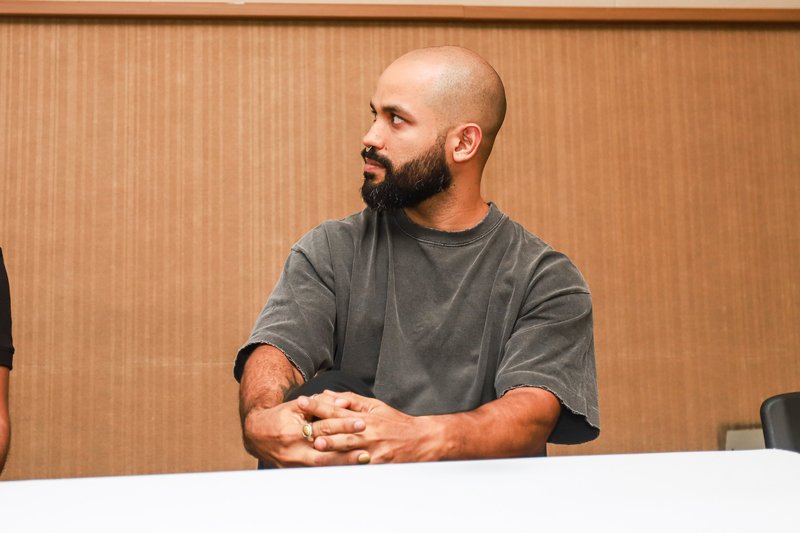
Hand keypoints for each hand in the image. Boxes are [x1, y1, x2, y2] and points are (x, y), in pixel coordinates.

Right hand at [242, 399, 368, 466]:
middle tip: (367, 450)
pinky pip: (315, 473)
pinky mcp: (293, 472)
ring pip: (322, 468)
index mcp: (294, 431)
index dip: (343, 425)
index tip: (362, 423)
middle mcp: (293, 450)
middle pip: (324, 454)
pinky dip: (332, 471)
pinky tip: (348, 470)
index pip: (324, 428)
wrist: (256, 433)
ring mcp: (293, 464)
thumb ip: (321, 403)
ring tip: (362, 462)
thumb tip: (344, 401)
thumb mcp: (298, 405)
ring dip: (342, 465)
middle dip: (347, 453)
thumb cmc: (281, 416)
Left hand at [297, 392, 437, 463]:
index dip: (317, 406)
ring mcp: (371, 449)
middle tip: (300, 426)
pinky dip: (344, 466)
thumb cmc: (396, 422)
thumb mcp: (376, 406)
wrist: (420, 440)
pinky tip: (332, 467)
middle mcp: (367, 432)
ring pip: (346, 448)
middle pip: (338, 429)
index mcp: (365, 416)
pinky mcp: (376, 464)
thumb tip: (330, 395)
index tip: (302, 402)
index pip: (336, 409)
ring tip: (313, 446)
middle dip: (318, 427)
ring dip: (329, 447)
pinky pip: (357, 466)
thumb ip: (352, 400)